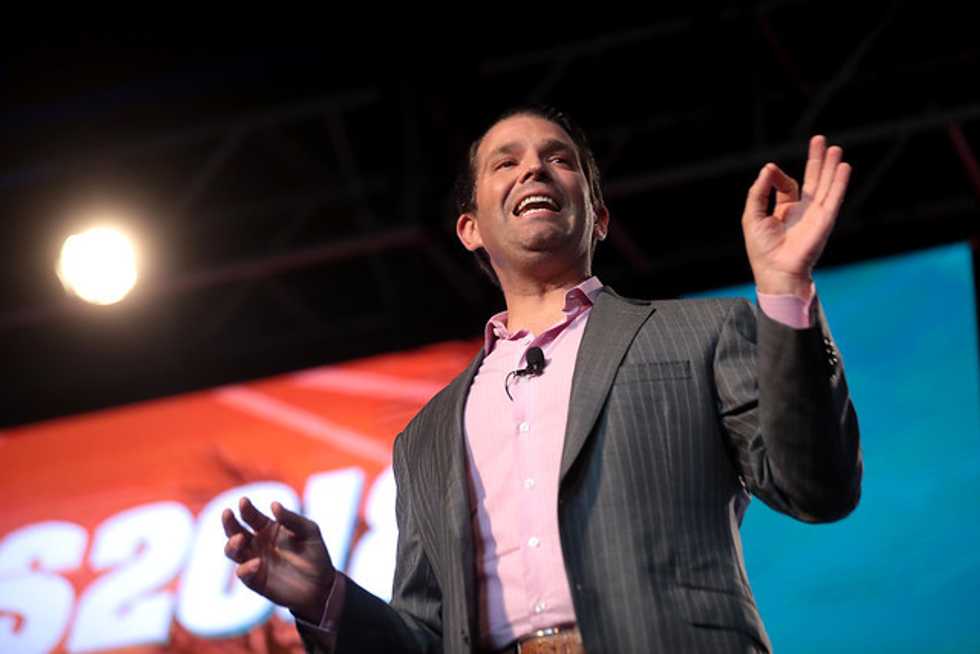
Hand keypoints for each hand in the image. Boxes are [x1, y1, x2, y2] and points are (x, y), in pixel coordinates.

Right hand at [222, 497, 335, 623]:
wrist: (321, 585)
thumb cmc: (315, 554)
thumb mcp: (308, 531)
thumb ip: (291, 519)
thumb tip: (274, 505)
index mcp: (268, 528)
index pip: (252, 516)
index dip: (246, 508)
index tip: (244, 501)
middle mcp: (257, 543)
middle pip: (235, 531)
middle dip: (229, 522)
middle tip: (228, 514)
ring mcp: (254, 561)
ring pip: (233, 551)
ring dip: (232, 544)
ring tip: (239, 539)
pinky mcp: (255, 580)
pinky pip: (243, 573)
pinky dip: (245, 568)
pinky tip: (256, 563)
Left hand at [742, 135, 850, 296]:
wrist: (776, 270)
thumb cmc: (761, 248)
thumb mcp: (752, 215)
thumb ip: (759, 192)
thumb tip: (768, 168)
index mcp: (784, 210)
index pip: (786, 185)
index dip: (777, 176)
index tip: (771, 172)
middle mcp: (802, 210)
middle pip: (812, 179)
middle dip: (816, 160)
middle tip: (820, 139)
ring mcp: (815, 215)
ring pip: (825, 185)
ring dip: (830, 166)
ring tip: (835, 148)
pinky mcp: (824, 220)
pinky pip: (834, 198)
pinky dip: (840, 182)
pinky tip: (844, 167)